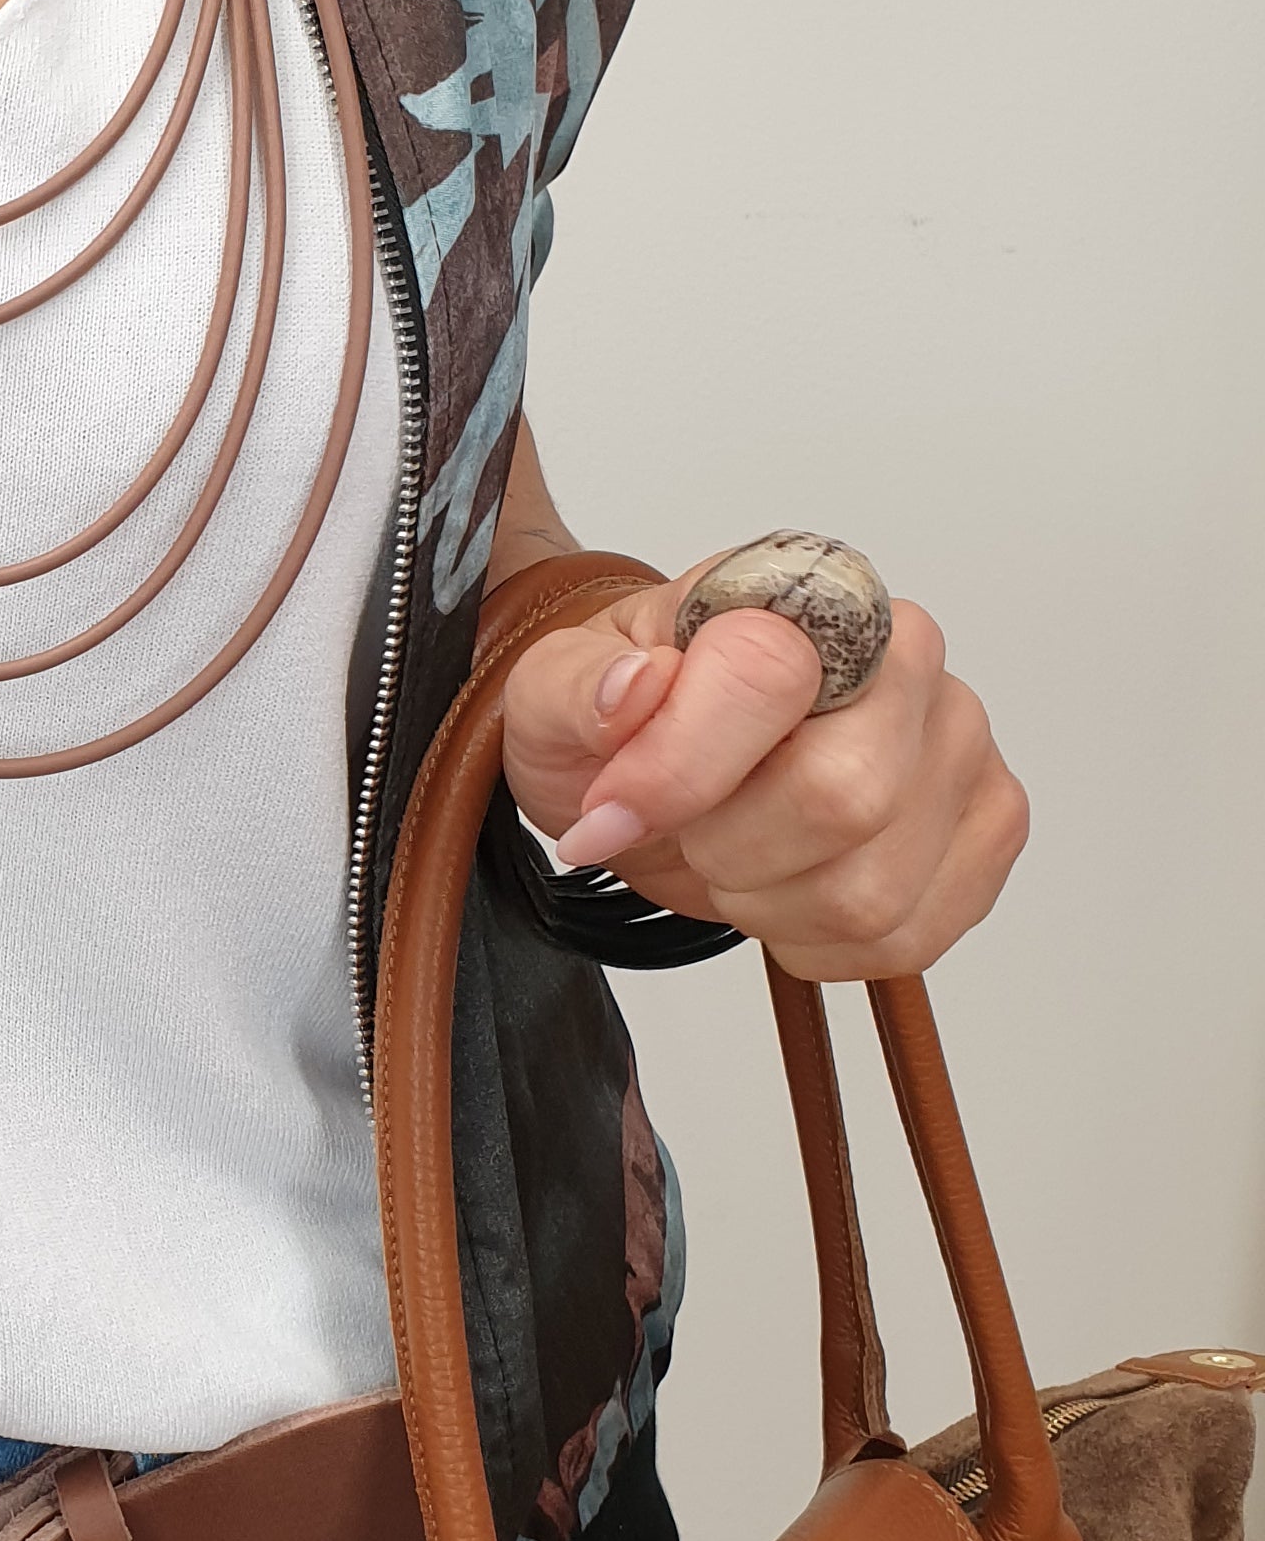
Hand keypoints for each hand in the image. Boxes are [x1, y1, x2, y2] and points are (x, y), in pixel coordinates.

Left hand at [501, 562, 1027, 980]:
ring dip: (771, 904)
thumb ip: (579, 687)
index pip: (769, 676)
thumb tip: (636, 687)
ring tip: (740, 858)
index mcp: (804, 597)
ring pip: (873, 890)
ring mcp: (960, 746)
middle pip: (844, 798)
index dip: (678, 769)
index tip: (615, 806)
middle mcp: (907, 659)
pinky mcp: (984, 829)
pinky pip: (910, 936)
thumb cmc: (625, 719)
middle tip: (692, 831)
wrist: (662, 771)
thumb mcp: (554, 693)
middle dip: (733, 847)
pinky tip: (789, 893)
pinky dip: (822, 944)